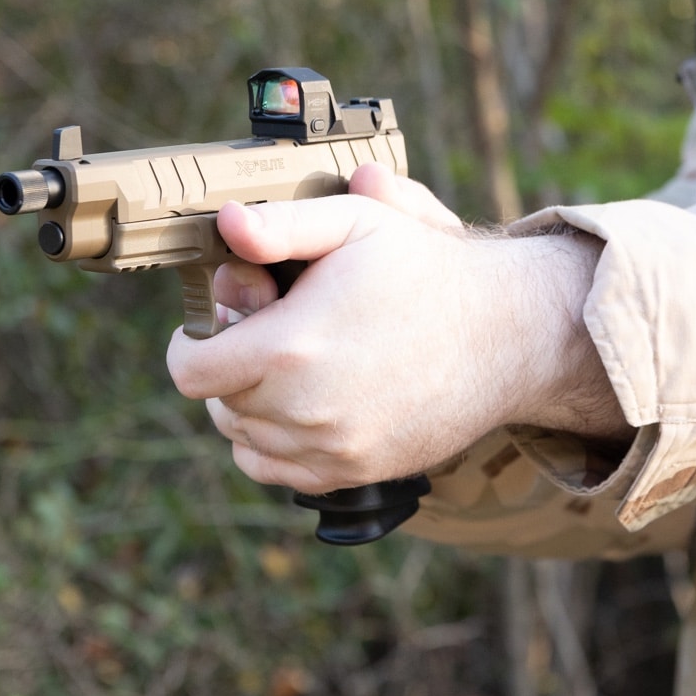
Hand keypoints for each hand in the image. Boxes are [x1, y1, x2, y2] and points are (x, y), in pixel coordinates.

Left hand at [166, 172, 626, 493]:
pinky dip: (276, 443)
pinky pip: (278, 471)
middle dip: (234, 364)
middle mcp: (304, 411)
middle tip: (279, 330)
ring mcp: (331, 449)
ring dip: (253, 404)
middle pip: (218, 402)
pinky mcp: (354, 472)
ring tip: (296, 364)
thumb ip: (282, 226)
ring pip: (244, 439)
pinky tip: (307, 404)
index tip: (231, 318)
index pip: (190, 369)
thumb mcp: (356, 224)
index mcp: (289, 348)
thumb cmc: (427, 271)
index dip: (197, 339)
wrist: (505, 335)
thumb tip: (228, 227)